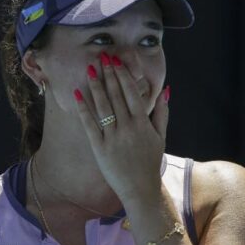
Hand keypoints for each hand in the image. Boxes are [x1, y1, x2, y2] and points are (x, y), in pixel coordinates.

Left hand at [73, 51, 169, 202]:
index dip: (123, 75)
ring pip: (102, 106)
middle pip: (116, 96)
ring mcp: (112, 137)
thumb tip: (166, 90)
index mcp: (143, 123)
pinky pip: (90, 124)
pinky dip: (83, 108)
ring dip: (96, 86)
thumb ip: (162, 112)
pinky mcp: (99, 148)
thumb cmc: (151, 162)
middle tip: (102, 56)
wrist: (140, 188)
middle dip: (109, 74)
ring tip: (91, 69)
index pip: (131, 93)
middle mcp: (127, 128)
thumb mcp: (161, 136)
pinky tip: (78, 93)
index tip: (117, 61)